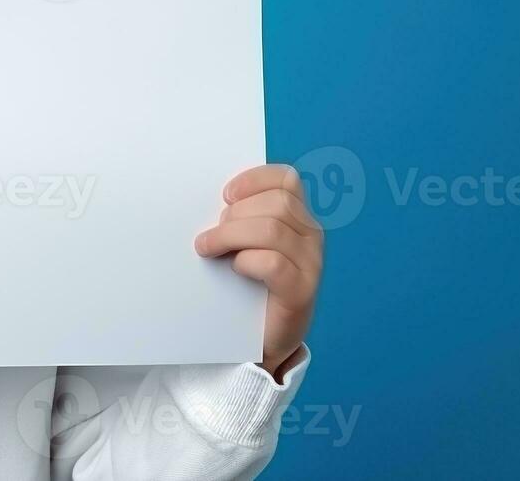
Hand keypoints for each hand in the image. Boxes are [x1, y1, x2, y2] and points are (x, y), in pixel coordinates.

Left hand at [194, 164, 322, 380]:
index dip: (254, 179)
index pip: (286, 180)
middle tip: (212, 236)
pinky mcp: (301, 292)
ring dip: (231, 236)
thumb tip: (210, 201)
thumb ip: (239, 219)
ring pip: (272, 230)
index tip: (225, 195)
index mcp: (298, 218)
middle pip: (277, 203)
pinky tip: (235, 268)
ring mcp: (311, 264)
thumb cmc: (245, 284)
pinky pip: (273, 264)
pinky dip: (247, 261)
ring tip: (208, 248)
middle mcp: (311, 237)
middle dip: (236, 215)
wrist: (258, 341)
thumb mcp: (243, 244)